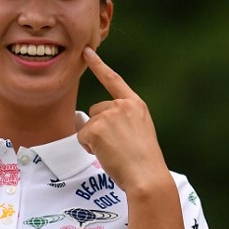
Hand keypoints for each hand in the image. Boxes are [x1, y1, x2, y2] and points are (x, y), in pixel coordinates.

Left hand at [77, 47, 168, 192]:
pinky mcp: (96, 128)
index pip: (114, 80)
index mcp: (136, 105)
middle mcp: (122, 105)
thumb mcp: (138, 132)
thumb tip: (91, 121)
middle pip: (95, 111)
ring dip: (94, 140)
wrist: (147, 176)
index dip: (98, 65)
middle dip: (99, 129)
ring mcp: (109, 115)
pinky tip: (106, 154)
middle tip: (117, 146)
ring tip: (114, 151)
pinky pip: (82, 137)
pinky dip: (89, 148)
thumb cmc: (143, 161)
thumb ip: (120, 120)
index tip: (87, 51)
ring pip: (88, 125)